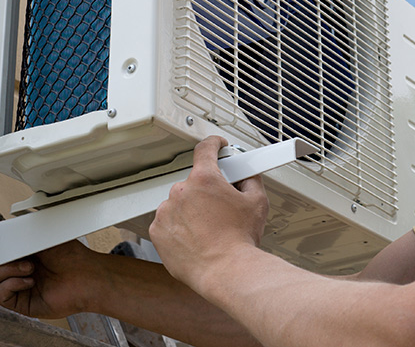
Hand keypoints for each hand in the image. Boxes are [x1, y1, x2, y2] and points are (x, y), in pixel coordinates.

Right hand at [0, 239, 99, 317]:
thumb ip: (21, 237)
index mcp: (22, 255)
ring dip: (7, 271)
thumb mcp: (43, 238)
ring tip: (30, 268)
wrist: (87, 276)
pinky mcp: (21, 303)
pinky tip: (29, 280)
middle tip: (22, 257)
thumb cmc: (72, 256)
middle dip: (0, 260)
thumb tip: (3, 233)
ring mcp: (18, 287)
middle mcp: (18, 271)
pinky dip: (11, 285)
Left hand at [149, 136, 269, 290]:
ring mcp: (166, 212)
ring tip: (209, 228)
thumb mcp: (257, 202)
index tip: (216, 146)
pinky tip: (196, 238)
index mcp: (205, 179)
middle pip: (194, 182)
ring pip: (179, 203)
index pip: (205, 149)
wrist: (226, 271)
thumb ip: (250, 180)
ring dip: (191, 210)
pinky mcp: (157, 232)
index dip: (214, 144)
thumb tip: (247, 176)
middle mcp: (181, 192)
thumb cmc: (239, 240)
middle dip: (207, 191)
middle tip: (221, 207)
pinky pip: (167, 222)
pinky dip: (179, 227)